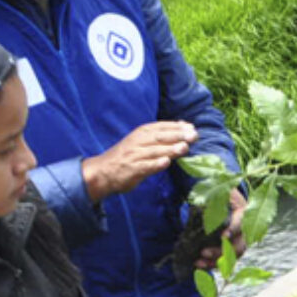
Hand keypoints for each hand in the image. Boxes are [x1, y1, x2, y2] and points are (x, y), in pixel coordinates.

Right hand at [82, 121, 197, 201]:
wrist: (102, 171)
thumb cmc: (127, 156)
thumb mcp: (142, 141)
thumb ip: (162, 135)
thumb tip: (184, 125)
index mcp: (141, 133)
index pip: (161, 127)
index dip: (176, 127)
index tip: (192, 127)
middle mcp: (138, 142)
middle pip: (159, 137)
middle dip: (177, 135)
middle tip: (193, 136)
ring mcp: (134, 156)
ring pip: (154, 151)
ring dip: (170, 149)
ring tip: (184, 148)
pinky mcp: (132, 169)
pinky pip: (145, 166)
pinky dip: (155, 164)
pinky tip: (165, 163)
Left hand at [195, 187, 248, 267]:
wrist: (223, 201)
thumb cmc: (222, 195)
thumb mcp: (221, 192)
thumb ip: (216, 196)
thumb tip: (204, 200)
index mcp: (245, 214)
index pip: (241, 224)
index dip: (234, 230)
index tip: (223, 236)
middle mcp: (245, 231)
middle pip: (238, 246)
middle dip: (221, 251)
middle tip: (204, 252)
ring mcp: (239, 242)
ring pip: (232, 257)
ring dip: (215, 262)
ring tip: (199, 262)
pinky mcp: (230, 250)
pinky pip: (225, 261)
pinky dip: (212, 264)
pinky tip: (199, 265)